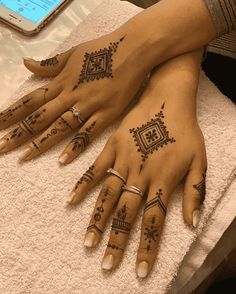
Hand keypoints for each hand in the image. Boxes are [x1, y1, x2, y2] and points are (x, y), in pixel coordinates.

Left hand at [0, 30, 150, 163]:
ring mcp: (88, 105)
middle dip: (19, 133)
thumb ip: (50, 64)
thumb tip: (27, 64)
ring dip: (41, 142)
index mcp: (61, 82)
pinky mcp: (106, 113)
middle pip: (40, 117)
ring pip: (60, 127)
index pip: (30, 100)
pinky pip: (88, 132)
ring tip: (24, 157)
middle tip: (1, 148)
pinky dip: (75, 146)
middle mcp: (70, 95)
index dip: (12, 114)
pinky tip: (63, 160)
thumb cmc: (103, 49)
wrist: (132, 49)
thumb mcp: (73, 53)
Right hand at [68, 49, 206, 276]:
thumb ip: (194, 192)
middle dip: (118, 241)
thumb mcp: (199, 159)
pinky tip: (72, 201)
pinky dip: (83, 185)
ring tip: (88, 242)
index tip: (138, 270)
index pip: (154, 222)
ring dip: (98, 221)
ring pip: (109, 196)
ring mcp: (124, 160)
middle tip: (106, 263)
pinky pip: (95, 169)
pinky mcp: (112, 147)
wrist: (168, 99)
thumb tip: (190, 224)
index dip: (146, 247)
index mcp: (163, 180)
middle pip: (128, 214)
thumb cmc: (186, 129)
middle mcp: (141, 175)